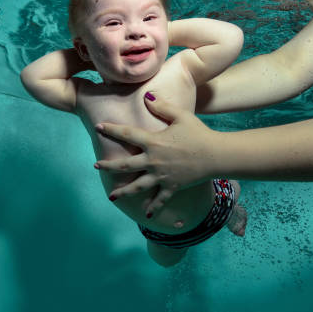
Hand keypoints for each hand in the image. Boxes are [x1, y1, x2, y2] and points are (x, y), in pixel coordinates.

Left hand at [95, 94, 219, 217]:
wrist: (216, 155)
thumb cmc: (199, 133)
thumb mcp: (181, 116)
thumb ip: (162, 107)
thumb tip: (146, 96)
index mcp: (153, 142)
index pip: (127, 134)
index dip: (112, 130)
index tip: (99, 127)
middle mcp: (154, 160)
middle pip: (126, 165)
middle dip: (109, 166)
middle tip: (96, 166)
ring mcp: (162, 176)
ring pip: (138, 186)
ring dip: (123, 191)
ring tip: (111, 196)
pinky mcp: (172, 186)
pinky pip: (160, 199)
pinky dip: (153, 207)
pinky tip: (146, 214)